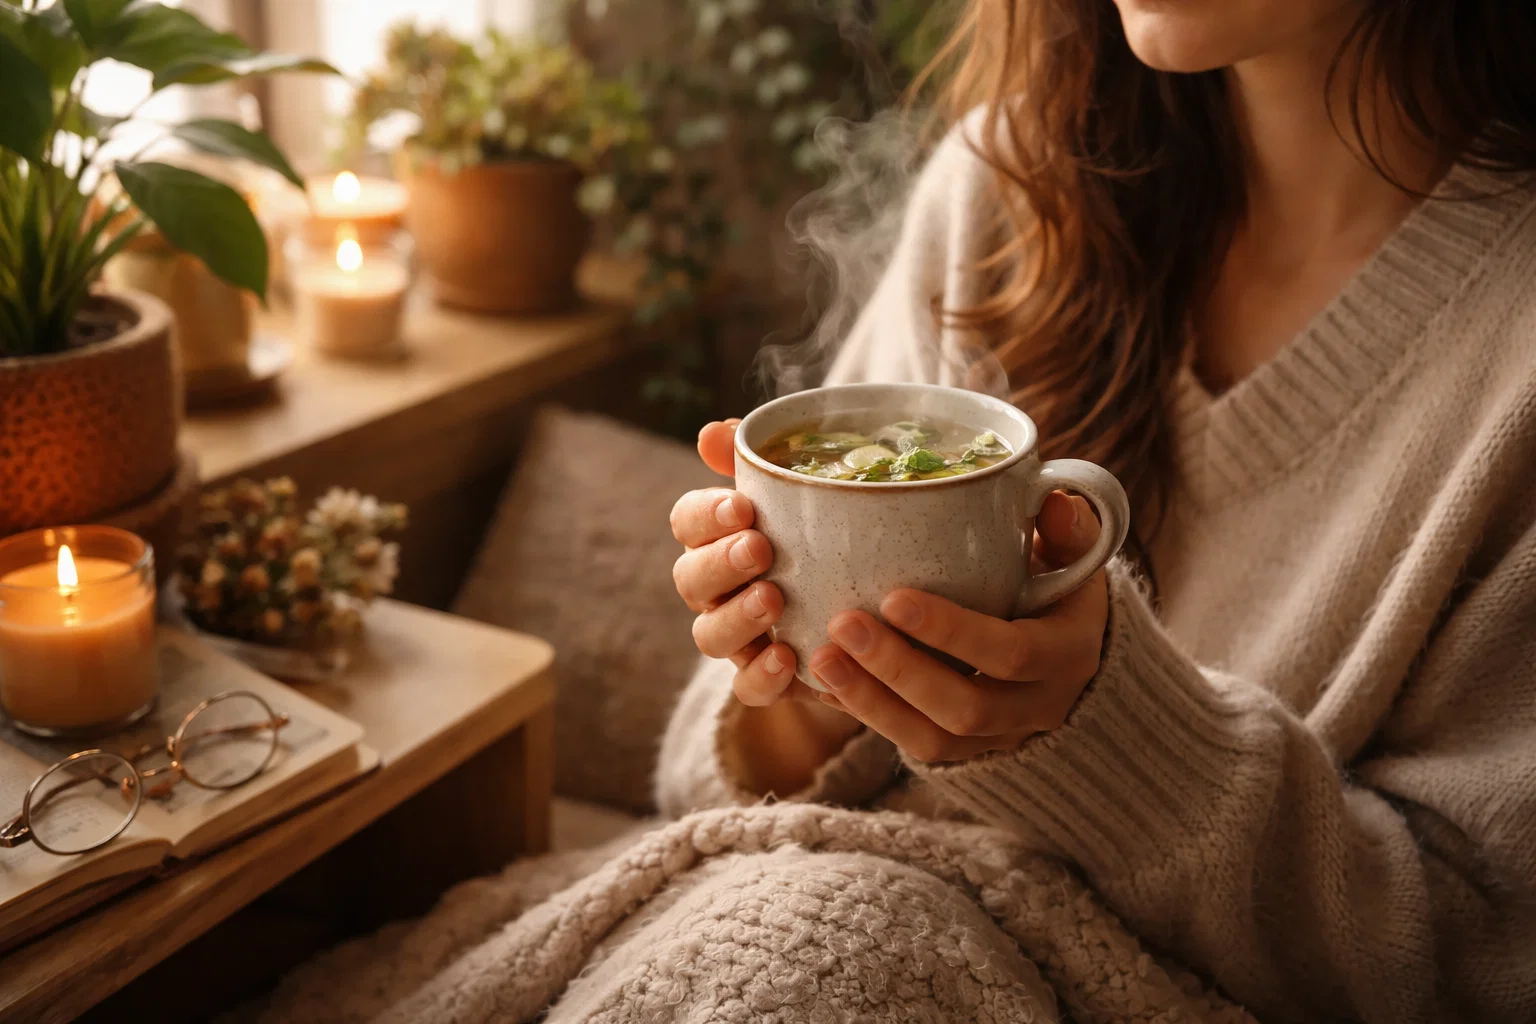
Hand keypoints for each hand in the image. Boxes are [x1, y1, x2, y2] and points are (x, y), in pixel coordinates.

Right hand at [670, 420, 819, 706]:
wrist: (880, 607)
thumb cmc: (832, 532)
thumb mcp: (809, 494)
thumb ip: (766, 463)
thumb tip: (715, 432)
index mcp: (719, 537)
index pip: (688, 521)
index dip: (706, 515)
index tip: (742, 505)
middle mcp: (718, 588)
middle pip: (691, 579)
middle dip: (721, 562)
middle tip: (760, 548)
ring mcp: (739, 637)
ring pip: (709, 635)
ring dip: (737, 617)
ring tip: (773, 599)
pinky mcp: (766, 680)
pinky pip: (747, 688)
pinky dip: (761, 676)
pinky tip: (788, 659)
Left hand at [807, 490, 1108, 762]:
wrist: (1069, 647)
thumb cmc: (1060, 580)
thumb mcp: (1075, 552)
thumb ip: (1069, 526)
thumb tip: (1055, 501)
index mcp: (1069, 654)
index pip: (1012, 654)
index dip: (952, 632)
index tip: (892, 598)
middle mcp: (1041, 707)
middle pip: (966, 709)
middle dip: (898, 670)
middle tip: (842, 625)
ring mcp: (1002, 736)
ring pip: (934, 741)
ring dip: (871, 702)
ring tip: (821, 658)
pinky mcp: (967, 750)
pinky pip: (914, 746)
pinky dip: (867, 716)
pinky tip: (823, 684)